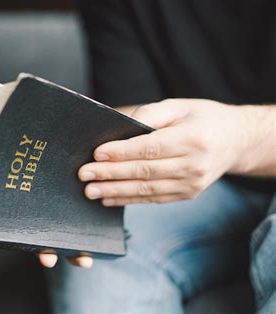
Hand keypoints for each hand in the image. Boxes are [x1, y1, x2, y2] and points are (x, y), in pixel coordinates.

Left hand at [38, 98, 262, 267]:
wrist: (237, 141)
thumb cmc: (203, 118)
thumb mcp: (179, 106)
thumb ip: (149, 114)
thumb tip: (118, 126)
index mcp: (192, 138)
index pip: (150, 148)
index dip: (121, 152)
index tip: (96, 154)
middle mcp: (193, 164)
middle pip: (144, 171)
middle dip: (110, 174)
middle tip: (84, 175)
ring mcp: (191, 184)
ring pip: (146, 190)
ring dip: (115, 192)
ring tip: (91, 191)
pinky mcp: (187, 194)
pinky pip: (153, 199)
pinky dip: (129, 200)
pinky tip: (109, 199)